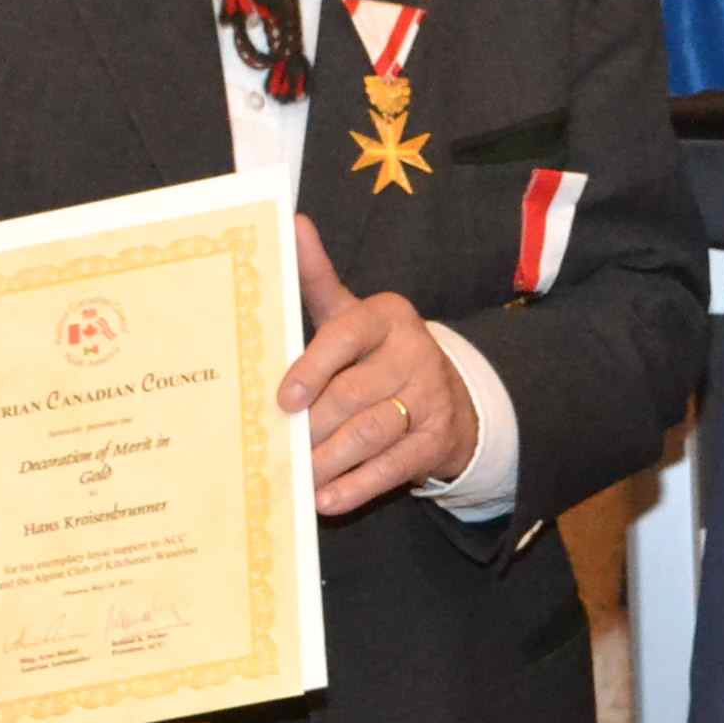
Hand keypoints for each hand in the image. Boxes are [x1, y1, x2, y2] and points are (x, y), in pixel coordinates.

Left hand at [282, 215, 480, 515]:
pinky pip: (393, 466)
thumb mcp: (349, 315)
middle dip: (311, 427)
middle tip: (276, 450)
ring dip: (329, 460)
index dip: (312, 368)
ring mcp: (430, 396)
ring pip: (372, 432)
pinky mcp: (437, 439)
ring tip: (296, 477)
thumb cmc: (375, 353)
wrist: (447, 395)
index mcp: (387, 315)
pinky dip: (357, 486)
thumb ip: (315, 279)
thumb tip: (291, 222)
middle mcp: (414, 351)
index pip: (346, 335)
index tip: (281, 400)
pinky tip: (325, 500)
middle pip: (352, 395)